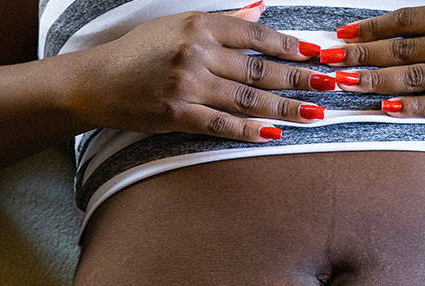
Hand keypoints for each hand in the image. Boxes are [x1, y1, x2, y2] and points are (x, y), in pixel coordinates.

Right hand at [71, 5, 332, 140]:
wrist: (95, 82)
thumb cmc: (135, 54)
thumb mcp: (176, 25)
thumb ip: (220, 22)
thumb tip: (260, 12)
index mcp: (199, 25)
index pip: (256, 35)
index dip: (289, 45)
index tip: (315, 54)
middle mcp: (196, 52)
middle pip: (259, 68)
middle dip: (299, 78)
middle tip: (329, 85)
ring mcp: (188, 85)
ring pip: (247, 98)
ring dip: (284, 108)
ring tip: (313, 114)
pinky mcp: (177, 114)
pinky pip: (221, 125)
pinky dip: (249, 131)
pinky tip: (273, 135)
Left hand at [326, 5, 424, 131]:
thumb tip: (385, 38)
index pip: (411, 19)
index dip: (373, 27)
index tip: (342, 34)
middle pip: (405, 49)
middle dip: (362, 55)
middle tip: (329, 61)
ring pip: (415, 78)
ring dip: (374, 82)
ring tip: (344, 84)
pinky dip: (406, 107)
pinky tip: (381, 107)